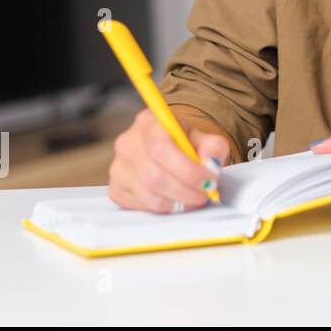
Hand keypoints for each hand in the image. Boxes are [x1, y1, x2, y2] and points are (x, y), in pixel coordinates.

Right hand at [108, 109, 228, 212]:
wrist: (168, 147)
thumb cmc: (184, 142)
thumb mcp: (203, 137)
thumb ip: (213, 146)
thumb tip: (211, 163)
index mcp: (148, 123)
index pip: (162, 149)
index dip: (189, 170)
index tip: (210, 179)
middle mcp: (127, 143)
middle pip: (155, 176)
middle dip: (187, 190)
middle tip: (205, 193)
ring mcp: (118, 168)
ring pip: (150, 196)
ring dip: (179, 202)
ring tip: (195, 197)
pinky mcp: (116, 189)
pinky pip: (142, 206)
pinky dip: (166, 208)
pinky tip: (177, 199)